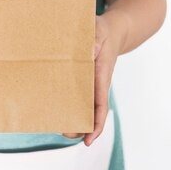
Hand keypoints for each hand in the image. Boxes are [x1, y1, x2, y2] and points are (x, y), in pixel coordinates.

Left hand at [61, 13, 122, 145]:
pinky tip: (57, 105)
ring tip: (58, 125)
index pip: (101, 105)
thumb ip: (94, 41)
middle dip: (82, 126)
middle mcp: (98, 83)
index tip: (89, 140)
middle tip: (66, 133)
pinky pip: (80, 93)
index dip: (96, 124)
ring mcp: (92, 82)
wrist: (113, 30)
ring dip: (75, 116)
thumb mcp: (98, 31)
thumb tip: (88, 53)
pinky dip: (71, 101)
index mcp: (102, 76)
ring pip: (85, 105)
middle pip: (92, 111)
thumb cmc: (103, 31)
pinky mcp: (86, 77)